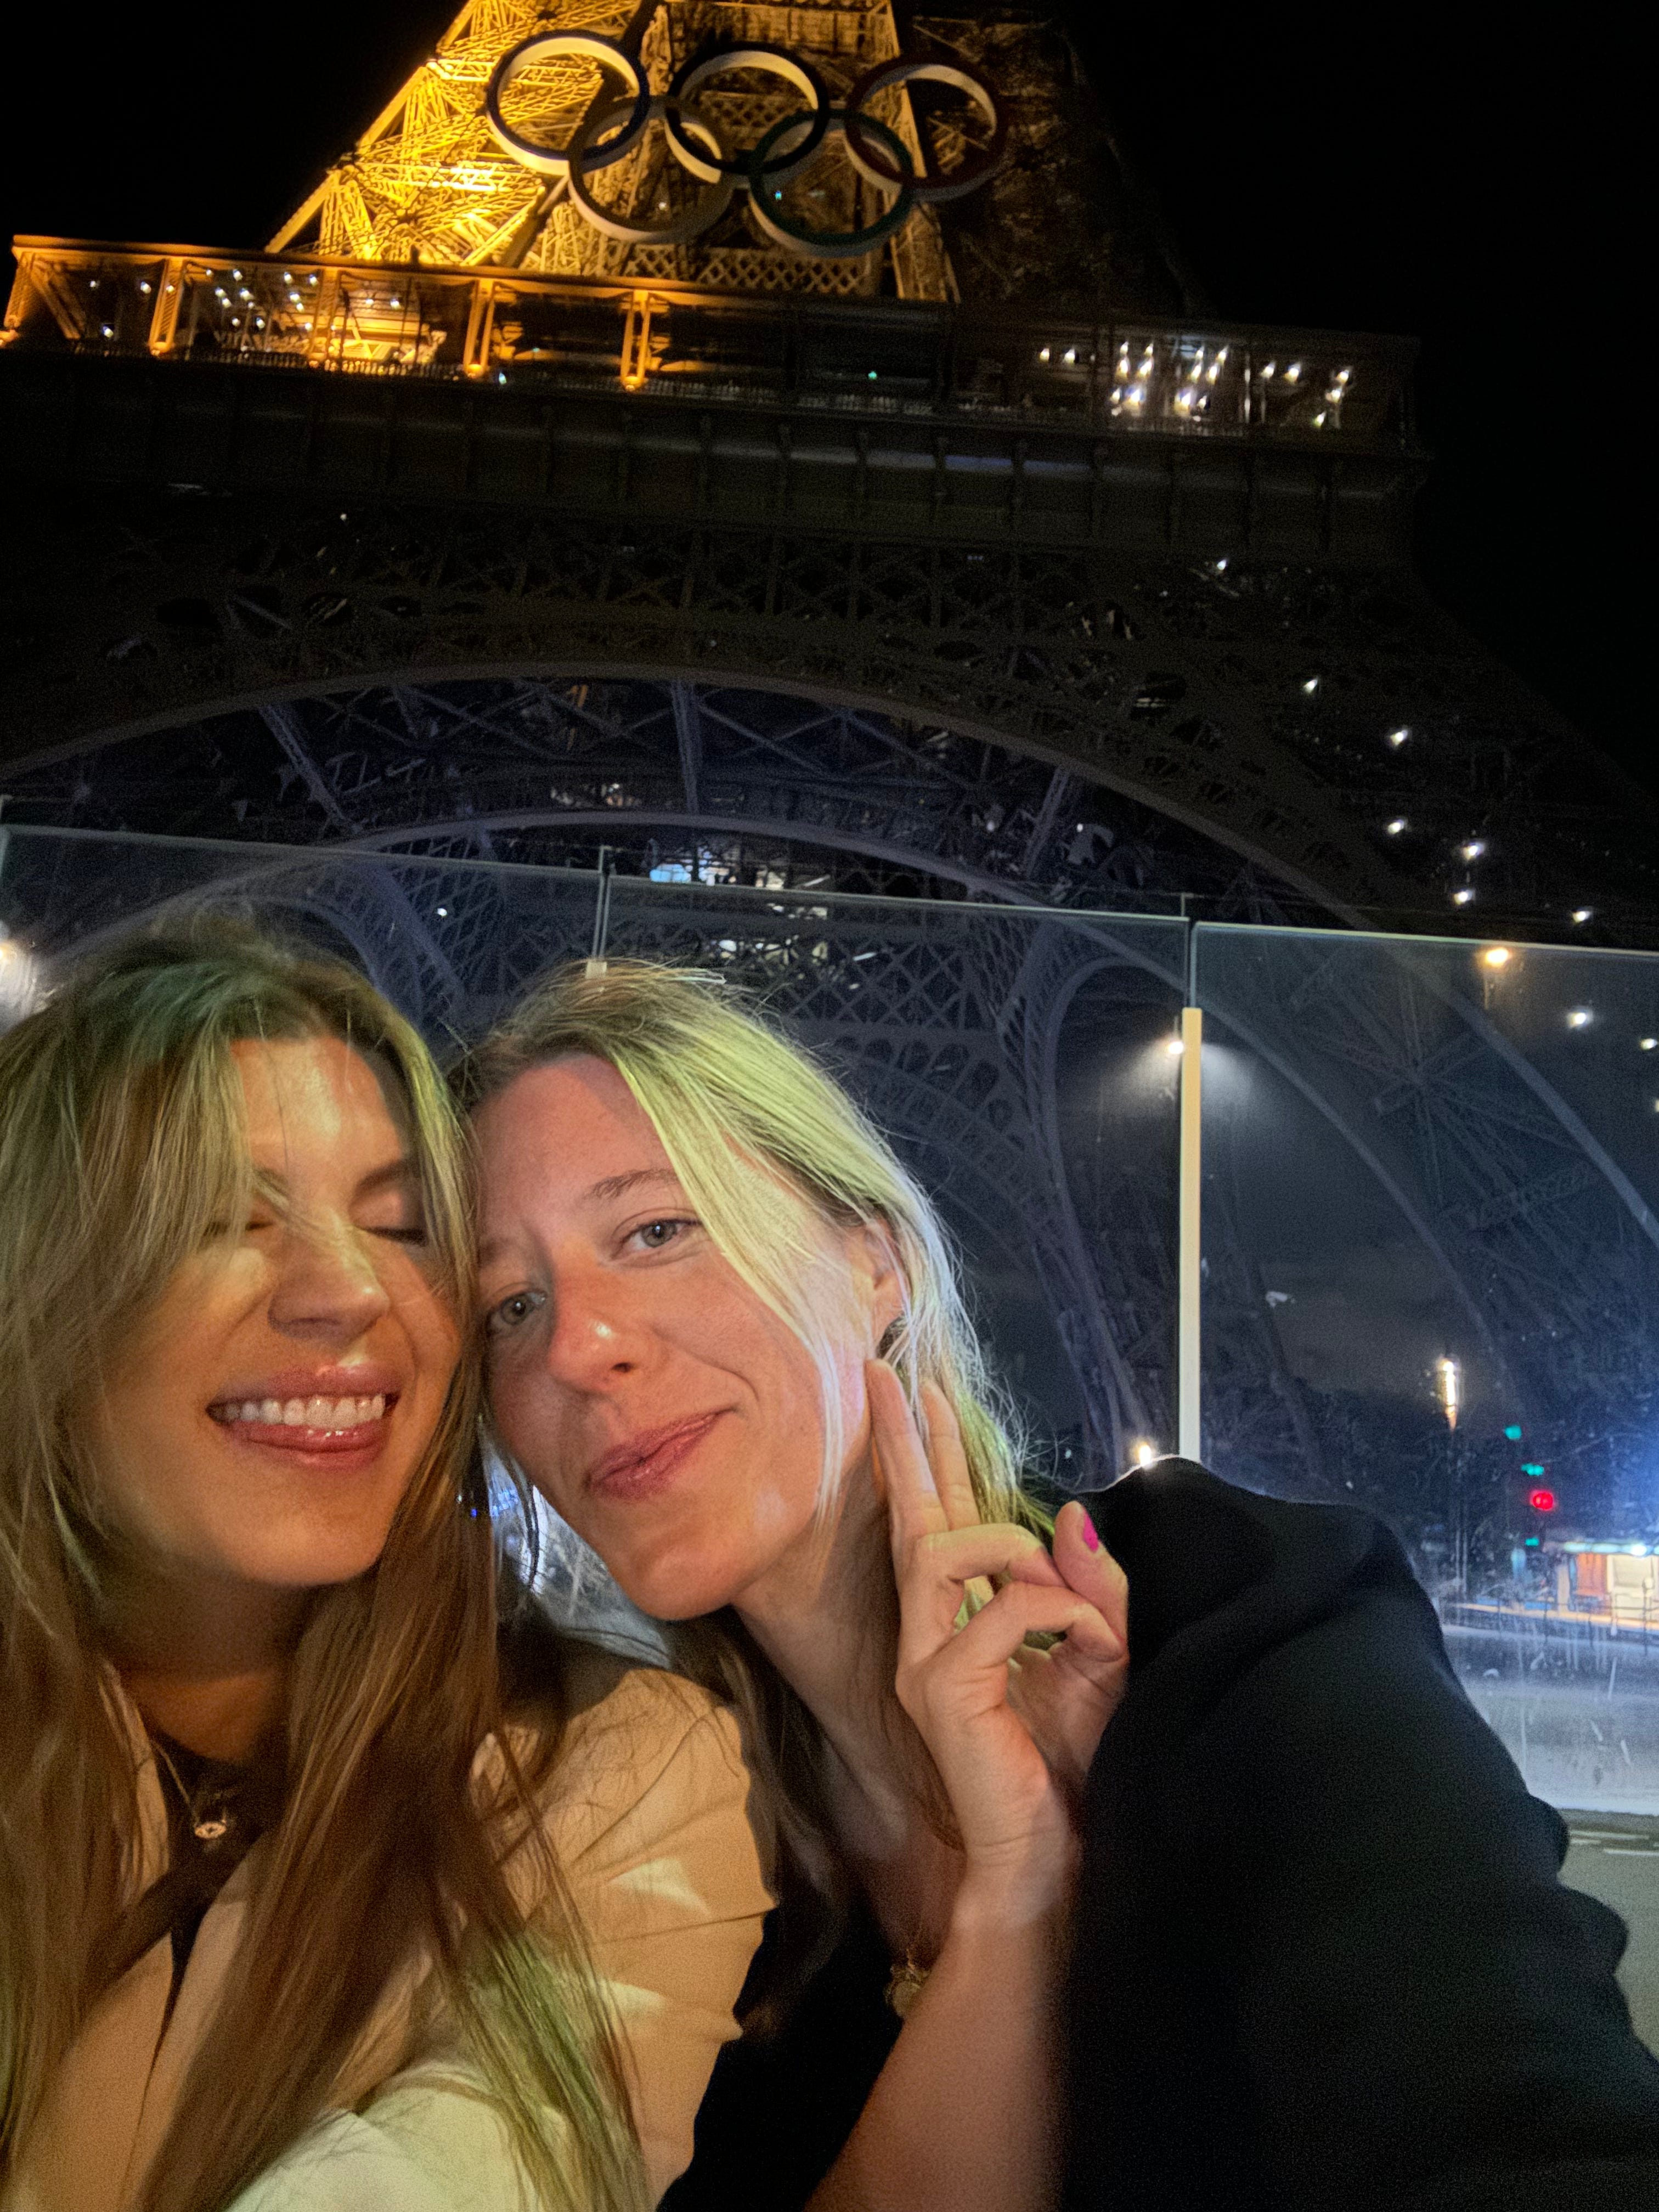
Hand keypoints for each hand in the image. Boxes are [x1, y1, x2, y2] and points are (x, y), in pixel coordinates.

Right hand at [870, 1361, 1127, 1904]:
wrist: (1057, 1857)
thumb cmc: (1076, 1766)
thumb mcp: (1104, 1657)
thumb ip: (1090, 1589)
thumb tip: (1064, 1515)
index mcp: (964, 1622)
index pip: (942, 1520)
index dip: (930, 1455)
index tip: (918, 1392)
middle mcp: (929, 1634)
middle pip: (911, 1517)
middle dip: (903, 1444)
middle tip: (886, 1376)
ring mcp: (925, 1660)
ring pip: (943, 1551)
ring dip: (1010, 1545)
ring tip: (1057, 1579)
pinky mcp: (942, 1690)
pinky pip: (1000, 1612)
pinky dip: (1056, 1610)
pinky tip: (1089, 1640)